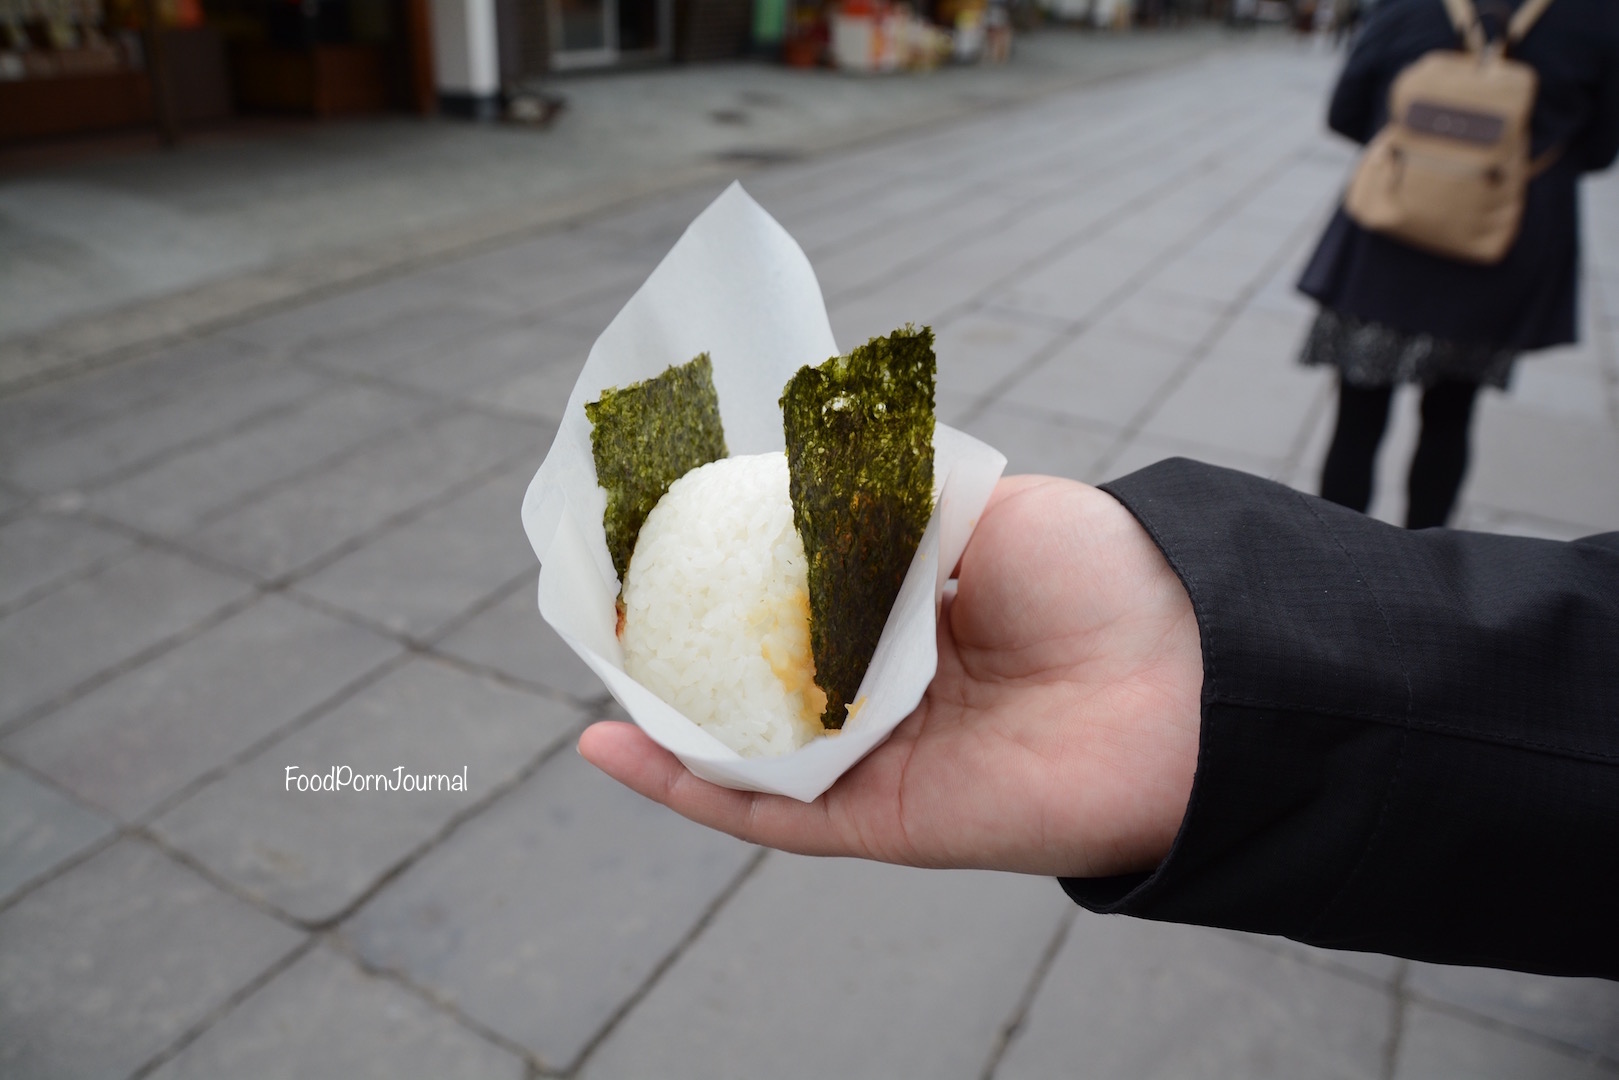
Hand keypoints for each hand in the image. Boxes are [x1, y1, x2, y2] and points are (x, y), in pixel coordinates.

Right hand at [578, 475, 1202, 877]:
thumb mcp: (984, 503)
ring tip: (586, 666)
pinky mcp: (881, 820)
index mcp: (919, 614)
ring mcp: (883, 757)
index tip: (661, 538)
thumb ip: (894, 501)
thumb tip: (811, 471)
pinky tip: (610, 744)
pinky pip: (767, 812)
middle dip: (682, 649)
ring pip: (746, 746)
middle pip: (762, 678)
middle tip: (604, 607)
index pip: (799, 599)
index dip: (729, 574)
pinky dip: (686, 786)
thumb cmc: (1103, 575)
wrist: (1189, 675)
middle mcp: (893, 690)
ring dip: (660, 715)